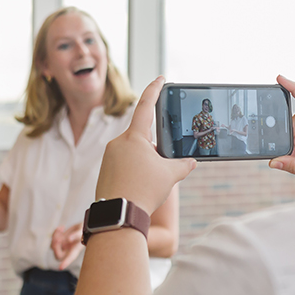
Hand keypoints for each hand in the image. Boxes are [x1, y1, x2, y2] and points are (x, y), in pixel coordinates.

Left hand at [51, 222, 83, 269]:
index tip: (60, 268)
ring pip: (53, 246)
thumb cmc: (86, 229)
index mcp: (76, 250)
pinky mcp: (60, 241)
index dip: (66, 263)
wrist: (84, 226)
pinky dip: (55, 233)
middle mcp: (69, 250)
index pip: (70, 258)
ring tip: (62, 229)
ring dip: (55, 237)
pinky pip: (53, 239)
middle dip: (56, 247)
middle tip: (58, 239)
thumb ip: (77, 235)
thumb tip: (69, 239)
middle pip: (58, 255)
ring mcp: (63, 246)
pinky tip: (62, 228)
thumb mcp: (82, 231)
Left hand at [96, 77, 196, 213]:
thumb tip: (190, 162)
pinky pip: (123, 166)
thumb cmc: (143, 191)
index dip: (155, 90)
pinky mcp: (104, 171)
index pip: (146, 106)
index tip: (160, 79)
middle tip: (162, 168)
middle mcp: (118, 143)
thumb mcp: (170, 176)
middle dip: (155, 150)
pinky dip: (134, 173)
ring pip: (133, 153)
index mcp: (134, 137)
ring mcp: (108, 157)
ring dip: (145, 163)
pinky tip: (139, 188)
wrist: (119, 215)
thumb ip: (183, 165)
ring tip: (150, 184)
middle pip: (142, 138)